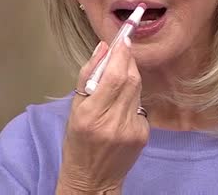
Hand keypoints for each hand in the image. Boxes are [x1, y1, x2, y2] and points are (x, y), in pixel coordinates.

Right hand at [56, 38, 148, 193]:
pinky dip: (132, 97)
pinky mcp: (143, 134)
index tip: (123, 37)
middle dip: (128, 60)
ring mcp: (131, 129)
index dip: (122, 54)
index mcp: (91, 114)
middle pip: (131, 79)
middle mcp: (113, 121)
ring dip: (130, 76)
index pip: (114, 76)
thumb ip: (87, 76)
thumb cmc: (77, 142)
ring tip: (118, 77)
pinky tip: (122, 104)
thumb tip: (103, 47)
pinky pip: (140, 105)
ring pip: (137, 89)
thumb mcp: (74, 109)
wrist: (93, 180)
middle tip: (123, 49)